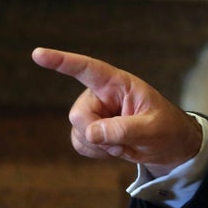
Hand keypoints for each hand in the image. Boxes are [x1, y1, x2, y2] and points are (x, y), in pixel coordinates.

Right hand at [32, 47, 201, 175]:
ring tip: (125, 143)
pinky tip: (116, 149)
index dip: (62, 61)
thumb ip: (124, 129)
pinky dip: (97, 152)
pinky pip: (80, 144)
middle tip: (125, 141)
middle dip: (97, 134)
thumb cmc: (167, 128)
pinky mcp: (90, 131)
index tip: (38, 54)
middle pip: (78, 115)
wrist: (169, 146)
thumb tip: (91, 132)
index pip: (87, 69)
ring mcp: (93, 113)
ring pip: (78, 132)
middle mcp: (100, 95)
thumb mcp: (153, 128)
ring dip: (101, 146)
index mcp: (118, 84)